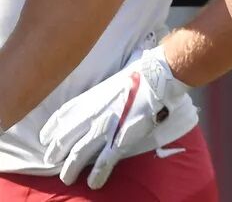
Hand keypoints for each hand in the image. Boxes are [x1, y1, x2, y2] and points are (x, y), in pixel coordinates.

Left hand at [40, 43, 190, 188]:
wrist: (158, 77)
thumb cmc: (138, 75)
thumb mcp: (110, 82)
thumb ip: (98, 94)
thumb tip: (99, 97)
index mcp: (87, 99)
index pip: (60, 118)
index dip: (50, 131)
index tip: (45, 139)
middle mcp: (90, 116)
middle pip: (64, 140)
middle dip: (55, 153)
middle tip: (51, 162)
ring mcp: (104, 129)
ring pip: (78, 155)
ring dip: (69, 170)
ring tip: (66, 178)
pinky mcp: (120, 141)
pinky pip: (103, 163)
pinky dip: (96, 175)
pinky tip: (92, 184)